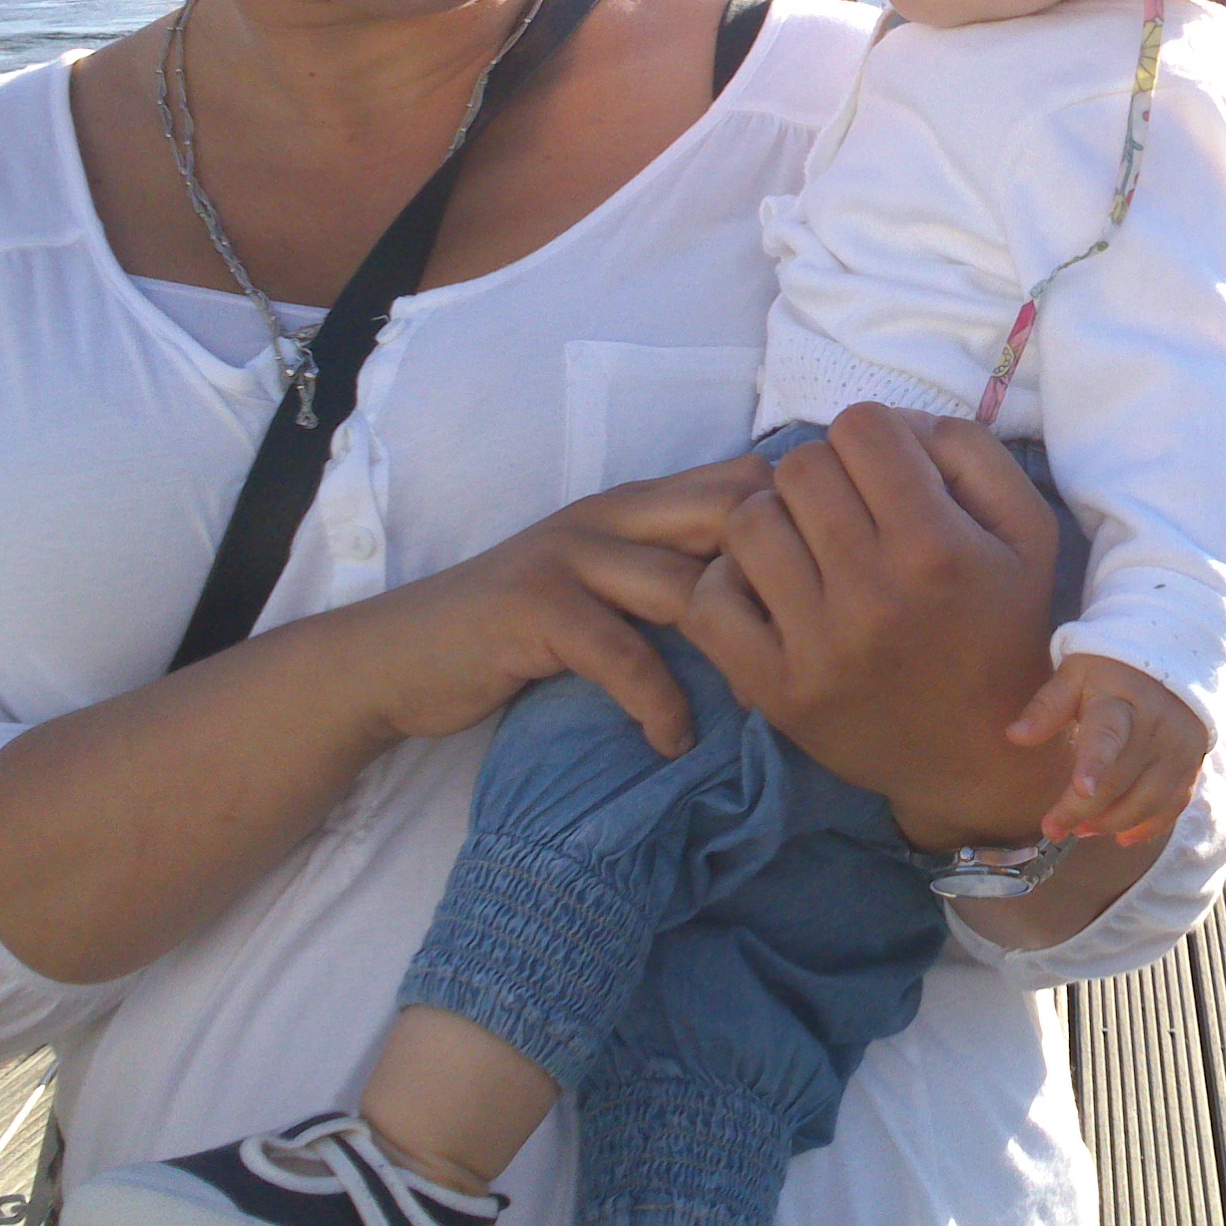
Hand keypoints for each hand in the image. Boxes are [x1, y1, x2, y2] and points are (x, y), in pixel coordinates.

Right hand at [353, 458, 770, 756]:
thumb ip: (668, 568)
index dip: (795, 525)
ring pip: (683, 587)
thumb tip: (773, 588)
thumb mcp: (601, 581)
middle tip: (806, 649)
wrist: (401, 657)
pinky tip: (672, 744)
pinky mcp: (536, 609)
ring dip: (731, 654)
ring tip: (755, 707)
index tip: (824, 590)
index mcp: (634, 501)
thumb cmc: (517, 628)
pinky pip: (624, 656)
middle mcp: (607, 514)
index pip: (740, 481)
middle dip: (777, 581)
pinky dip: (659, 707)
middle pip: (727, 516)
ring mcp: (569, 556)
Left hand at [675, 406, 1075, 849]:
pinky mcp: (775, 690)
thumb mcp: (1026, 531)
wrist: (978, 757)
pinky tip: (771, 593)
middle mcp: (874, 593)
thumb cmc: (1003, 631)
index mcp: (937, 547)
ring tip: (806, 549)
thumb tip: (892, 422)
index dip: (873, 439)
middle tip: (846, 513)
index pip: (861, 427)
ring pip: (747, 521)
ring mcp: (817, 646)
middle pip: (800, 467)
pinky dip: (731, 583)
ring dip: (775, 521)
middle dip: (823, 475)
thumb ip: (968, 450)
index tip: (886, 475)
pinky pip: (709, 599)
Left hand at [1008, 653, 1211, 844]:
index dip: (1095, 764)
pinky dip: (1149, 827)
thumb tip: (1014, 735)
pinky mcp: (1192, 762)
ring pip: (1148, 800)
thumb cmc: (1110, 669)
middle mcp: (1156, 725)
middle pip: (1120, 779)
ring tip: (1081, 830)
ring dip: (1112, 822)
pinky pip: (1174, 805)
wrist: (1170, 655)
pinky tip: (1122, 836)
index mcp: (1122, 699)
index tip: (1081, 789)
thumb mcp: (1075, 674)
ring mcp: (1179, 747)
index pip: (1108, 734)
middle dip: (1083, 810)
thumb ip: (1047, 706)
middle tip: (1053, 828)